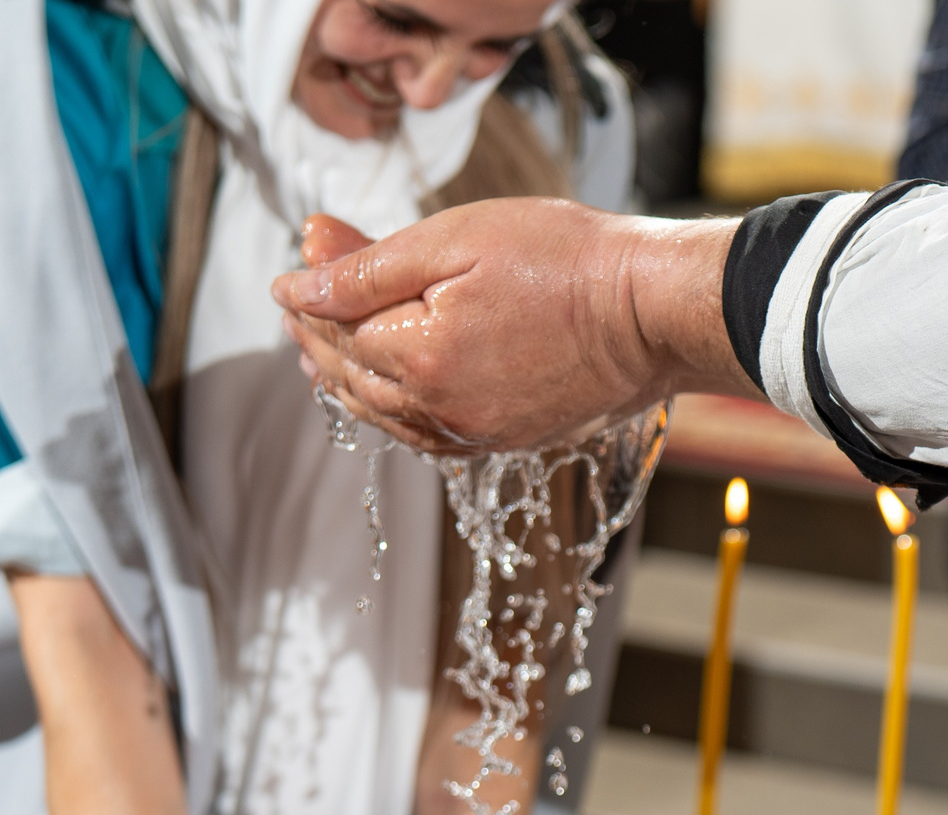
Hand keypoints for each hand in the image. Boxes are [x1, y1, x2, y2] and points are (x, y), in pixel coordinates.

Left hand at [273, 200, 752, 455]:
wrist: (654, 311)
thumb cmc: (567, 259)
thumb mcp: (457, 239)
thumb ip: (367, 268)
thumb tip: (297, 286)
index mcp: (421, 355)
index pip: (337, 329)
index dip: (308, 295)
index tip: (293, 265)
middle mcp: (440, 409)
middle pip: (351, 377)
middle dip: (316, 337)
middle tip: (298, 300)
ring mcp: (474, 433)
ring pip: (383, 415)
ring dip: (345, 380)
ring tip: (321, 350)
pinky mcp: (504, 441)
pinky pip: (425, 436)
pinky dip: (391, 413)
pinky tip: (383, 392)